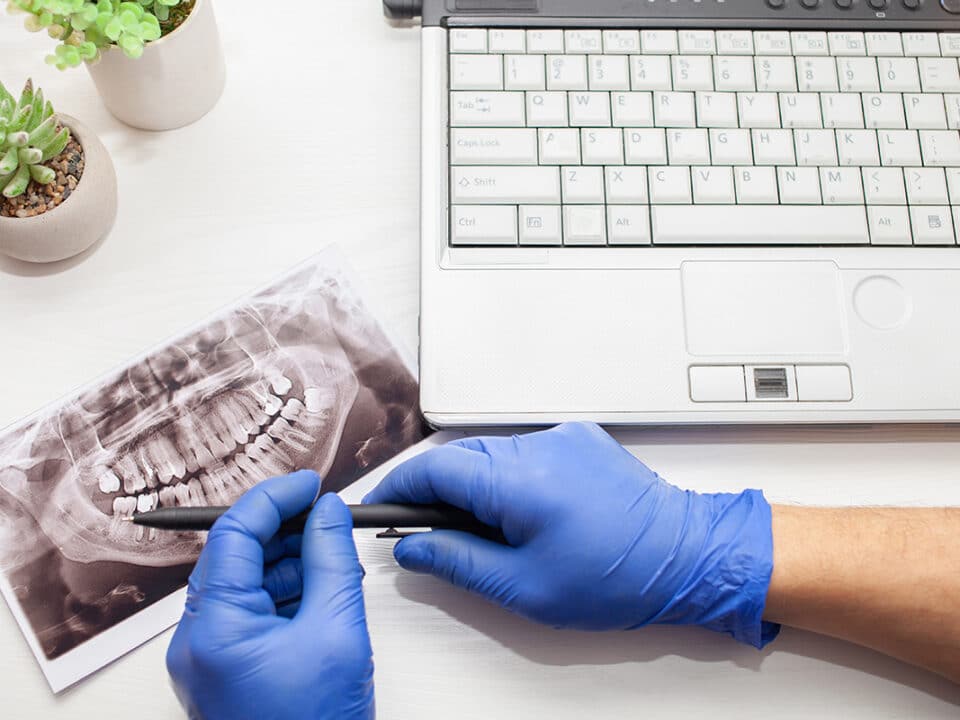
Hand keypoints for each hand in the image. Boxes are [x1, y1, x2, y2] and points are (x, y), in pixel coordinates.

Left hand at [167, 471, 374, 719]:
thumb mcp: (337, 631)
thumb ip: (333, 560)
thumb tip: (331, 510)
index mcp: (214, 629)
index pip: (234, 534)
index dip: (275, 498)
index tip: (312, 483)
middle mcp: (198, 640)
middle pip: (236, 556)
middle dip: (285, 529)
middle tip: (330, 515)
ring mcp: (209, 658)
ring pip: (245, 582)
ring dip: (289, 560)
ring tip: (335, 555)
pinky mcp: (226, 670)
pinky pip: (251, 612)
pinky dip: (286, 593)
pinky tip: (322, 589)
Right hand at [365, 422, 777, 647]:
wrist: (689, 555)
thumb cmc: (619, 577)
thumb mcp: (524, 586)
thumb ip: (457, 561)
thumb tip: (414, 547)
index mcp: (521, 483)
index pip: (436, 469)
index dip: (400, 488)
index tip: (382, 508)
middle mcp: (540, 447)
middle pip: (460, 457)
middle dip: (436, 490)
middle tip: (429, 531)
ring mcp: (563, 438)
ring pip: (491, 453)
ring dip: (474, 484)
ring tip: (485, 530)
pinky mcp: (581, 439)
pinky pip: (525, 450)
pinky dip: (508, 476)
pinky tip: (522, 511)